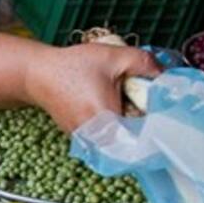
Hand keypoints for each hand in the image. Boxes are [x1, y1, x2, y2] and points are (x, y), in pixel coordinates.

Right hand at [25, 43, 159, 132]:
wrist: (38, 74)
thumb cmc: (72, 66)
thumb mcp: (113, 57)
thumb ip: (144, 63)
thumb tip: (165, 75)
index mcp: (106, 121)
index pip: (143, 141)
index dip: (158, 129)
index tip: (165, 115)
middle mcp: (96, 138)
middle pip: (133, 145)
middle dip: (145, 128)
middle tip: (147, 107)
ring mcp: (87, 142)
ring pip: (119, 144)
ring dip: (130, 129)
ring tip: (130, 107)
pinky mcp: (82, 139)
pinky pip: (107, 140)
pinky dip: (115, 128)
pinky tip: (114, 108)